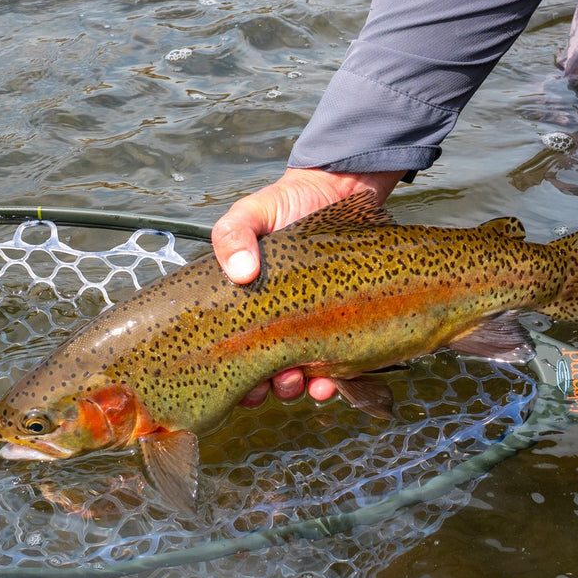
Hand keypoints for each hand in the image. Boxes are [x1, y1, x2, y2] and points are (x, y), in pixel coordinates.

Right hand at [213, 167, 404, 405]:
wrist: (339, 190)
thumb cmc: (287, 204)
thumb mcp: (251, 214)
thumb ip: (232, 235)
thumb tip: (240, 273)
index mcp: (246, 307)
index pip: (232, 355)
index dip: (233, 379)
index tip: (242, 382)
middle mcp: (276, 323)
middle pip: (265, 375)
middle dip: (269, 387)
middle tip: (277, 380)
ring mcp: (311, 326)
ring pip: (300, 377)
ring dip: (297, 388)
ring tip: (303, 379)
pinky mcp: (345, 324)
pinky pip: (339, 365)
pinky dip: (333, 380)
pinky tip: (332, 378)